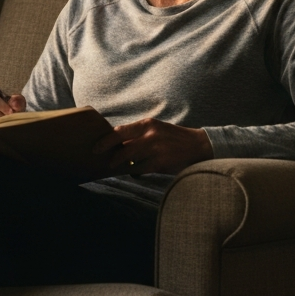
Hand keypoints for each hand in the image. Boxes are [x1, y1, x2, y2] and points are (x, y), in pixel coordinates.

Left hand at [97, 118, 212, 175]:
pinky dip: (135, 171)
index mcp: (147, 124)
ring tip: (116, 166)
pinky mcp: (161, 162)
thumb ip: (137, 135)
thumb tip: (117, 144)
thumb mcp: (155, 129)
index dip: (106, 140)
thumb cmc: (172, 137)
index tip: (96, 147)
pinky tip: (134, 171)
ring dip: (122, 164)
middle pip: (122, 146)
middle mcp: (150, 135)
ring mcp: (156, 149)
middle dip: (110, 155)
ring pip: (130, 159)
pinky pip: (141, 169)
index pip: (120, 131)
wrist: (198, 145)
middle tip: (103, 161)